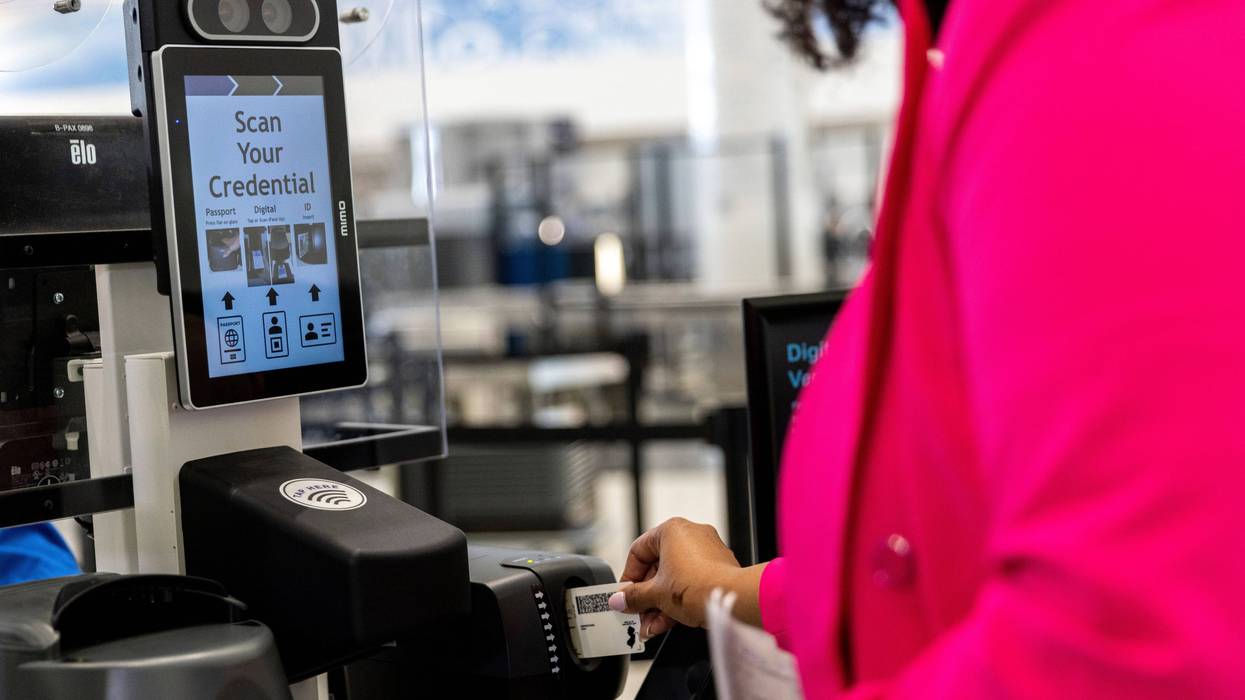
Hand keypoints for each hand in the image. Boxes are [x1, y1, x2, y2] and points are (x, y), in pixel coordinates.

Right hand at [608, 517, 762, 638]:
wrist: (732, 600)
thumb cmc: (697, 586)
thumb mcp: (656, 593)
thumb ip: (633, 596)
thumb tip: (619, 600)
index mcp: (672, 530)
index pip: (639, 551)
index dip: (628, 577)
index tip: (625, 595)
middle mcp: (690, 535)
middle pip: (657, 568)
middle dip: (646, 598)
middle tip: (637, 615)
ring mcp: (706, 552)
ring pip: (674, 579)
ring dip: (659, 605)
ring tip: (651, 627)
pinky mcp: (717, 569)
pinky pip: (690, 583)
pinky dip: (677, 602)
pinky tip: (666, 624)